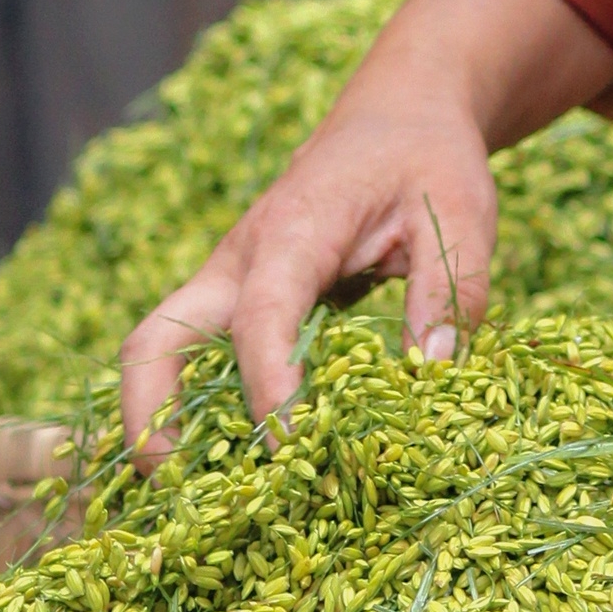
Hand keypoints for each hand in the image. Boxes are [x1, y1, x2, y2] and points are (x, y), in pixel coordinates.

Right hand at [120, 0, 612, 460]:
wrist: (398, 116)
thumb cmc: (428, 159)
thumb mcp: (462, 210)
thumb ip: (451, 287)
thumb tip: (433, 370)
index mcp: (293, 231)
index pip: (263, 316)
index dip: (268, 384)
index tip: (287, 446)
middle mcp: (240, 259)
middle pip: (158, 336)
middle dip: (150, 410)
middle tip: (169, 482)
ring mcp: (230, 281)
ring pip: (162, 349)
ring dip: (161, 419)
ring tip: (190, 495)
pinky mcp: (239, 301)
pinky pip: (197, 357)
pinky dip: (196, 408)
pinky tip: (228, 465)